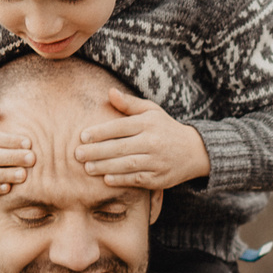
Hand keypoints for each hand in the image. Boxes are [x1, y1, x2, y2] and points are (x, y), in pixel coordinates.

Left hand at [78, 87, 209, 189]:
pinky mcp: (159, 178)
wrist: (195, 151)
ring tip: (87, 168)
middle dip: (97, 151)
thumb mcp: (151, 111)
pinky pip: (137, 179)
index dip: (100, 132)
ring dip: (105, 167)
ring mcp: (156, 161)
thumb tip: (109, 92)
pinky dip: (121, 180)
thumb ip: (129, 104)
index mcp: (148, 123)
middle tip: (77, 154)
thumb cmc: (166, 128)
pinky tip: (106, 179)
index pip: (120, 127)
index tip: (82, 136)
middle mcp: (153, 142)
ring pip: (127, 164)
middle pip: (120, 147)